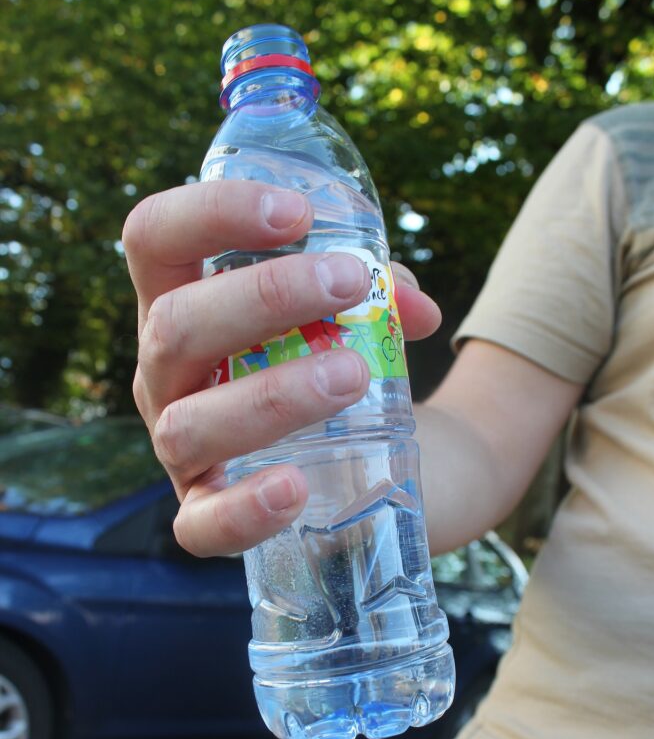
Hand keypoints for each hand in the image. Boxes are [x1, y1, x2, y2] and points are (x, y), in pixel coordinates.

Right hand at [124, 181, 441, 556]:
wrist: (358, 465)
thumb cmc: (333, 366)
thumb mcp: (350, 316)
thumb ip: (380, 295)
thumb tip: (415, 307)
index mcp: (183, 304)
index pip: (155, 237)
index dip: (212, 213)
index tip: (297, 214)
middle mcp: (166, 375)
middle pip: (173, 326)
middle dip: (262, 298)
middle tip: (349, 284)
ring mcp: (178, 450)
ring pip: (190, 423)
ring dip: (271, 393)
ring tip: (352, 376)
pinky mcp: (204, 516)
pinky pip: (202, 525)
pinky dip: (245, 507)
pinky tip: (293, 486)